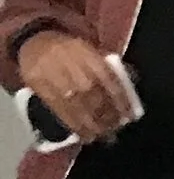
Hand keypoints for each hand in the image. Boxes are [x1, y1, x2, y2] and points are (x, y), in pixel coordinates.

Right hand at [13, 30, 132, 141]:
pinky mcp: (38, 85)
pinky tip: (85, 135)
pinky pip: (59, 109)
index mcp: (85, 52)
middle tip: (114, 128)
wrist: (36, 42)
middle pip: (91, 92)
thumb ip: (109, 68)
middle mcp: (69, 62)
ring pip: (75, 103)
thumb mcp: (91, 51)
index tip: (128, 115)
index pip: (107, 77)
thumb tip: (131, 84)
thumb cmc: (71, 51)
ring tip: (103, 135)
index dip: (119, 99)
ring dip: (91, 124)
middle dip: (105, 114)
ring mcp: (52, 73)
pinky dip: (74, 125)